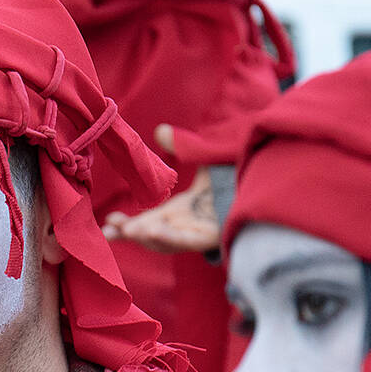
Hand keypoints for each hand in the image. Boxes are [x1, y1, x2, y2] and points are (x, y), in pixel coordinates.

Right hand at [102, 125, 220, 254]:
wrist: (262, 183)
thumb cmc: (232, 177)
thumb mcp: (201, 159)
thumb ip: (179, 147)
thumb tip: (160, 130)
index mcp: (180, 213)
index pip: (149, 222)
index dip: (128, 224)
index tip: (108, 222)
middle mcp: (186, 225)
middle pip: (152, 236)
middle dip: (130, 234)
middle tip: (109, 231)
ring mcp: (197, 233)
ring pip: (166, 242)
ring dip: (145, 237)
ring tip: (128, 230)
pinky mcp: (210, 238)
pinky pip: (186, 241)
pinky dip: (168, 238)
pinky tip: (152, 231)